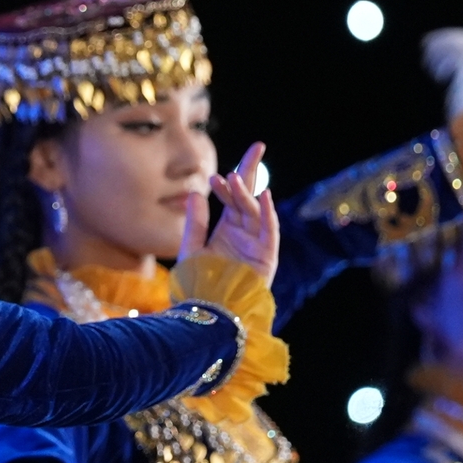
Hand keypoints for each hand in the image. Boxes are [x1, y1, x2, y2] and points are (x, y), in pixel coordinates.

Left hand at [178, 142, 279, 285]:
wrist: (207, 315)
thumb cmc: (199, 286)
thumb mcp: (192, 249)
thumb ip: (195, 222)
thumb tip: (196, 191)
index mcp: (227, 229)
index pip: (233, 197)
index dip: (230, 181)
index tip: (215, 172)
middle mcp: (244, 233)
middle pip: (250, 196)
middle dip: (253, 172)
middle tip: (257, 147)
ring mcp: (256, 244)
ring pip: (255, 211)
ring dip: (247, 194)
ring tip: (235, 179)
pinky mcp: (266, 257)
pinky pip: (270, 231)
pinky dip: (268, 214)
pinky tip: (264, 196)